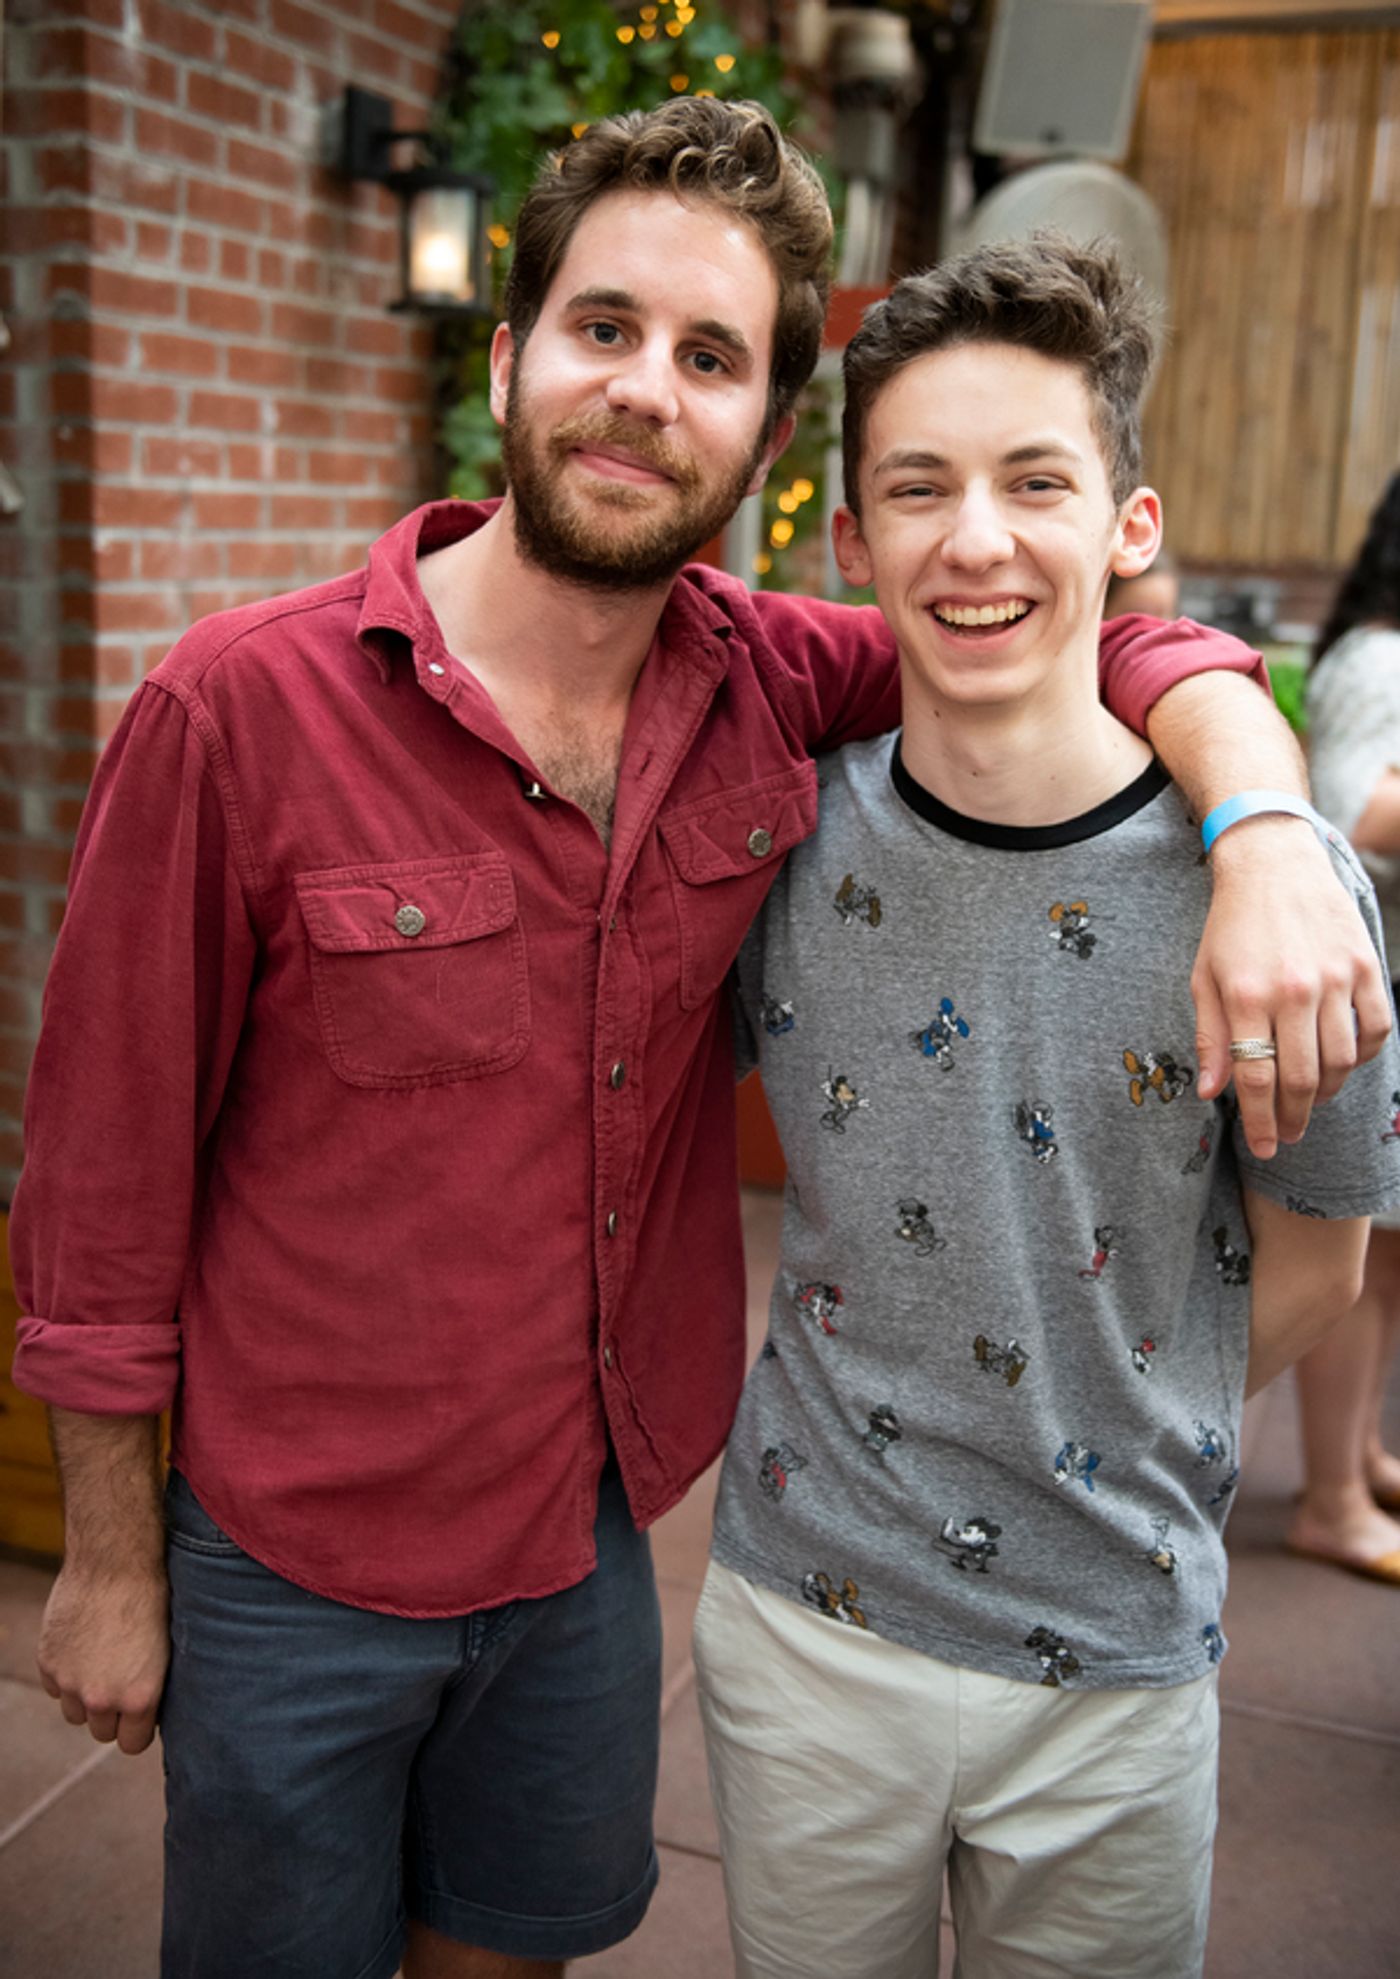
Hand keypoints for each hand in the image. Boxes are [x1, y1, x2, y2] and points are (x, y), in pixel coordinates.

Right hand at [37, 1560, 169, 1754]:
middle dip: (112, 1714)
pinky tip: (83, 1647)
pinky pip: (54, 1687)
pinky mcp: (48, 1663)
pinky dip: (66, 1674)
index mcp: (139, 1697)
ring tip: (103, 1663)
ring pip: (75, 1712)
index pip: (132, 1745)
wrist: (116, 1561)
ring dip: (86, 1696)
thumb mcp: (166, 1650)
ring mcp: (70, 1682)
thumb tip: (148, 1713)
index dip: (137, 1729)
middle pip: (102, 1732)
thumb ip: (149, 1688)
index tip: (141, 1713)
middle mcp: (102, 1697)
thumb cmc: (152, 1598)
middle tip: (121, 1683)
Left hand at [1193, 818, 1391, 1156]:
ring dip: (1328, 1093)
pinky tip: (1344, 1063)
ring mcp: (1334, 978)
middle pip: (1302, 1078)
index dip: (1261, 1123)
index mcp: (1246, 997)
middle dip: (1294, 1118)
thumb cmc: (1231, 927)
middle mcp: (1293, 991)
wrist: (1272, 864)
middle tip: (1289, 1136)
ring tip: (1312, 1103)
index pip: (1256, 1079)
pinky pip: (1377, 1027)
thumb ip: (1209, 1038)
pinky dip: (1363, 1055)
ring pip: (1341, 1060)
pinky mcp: (1363, 965)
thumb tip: (1211, 1094)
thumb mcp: (1204, 979)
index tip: (1265, 1147)